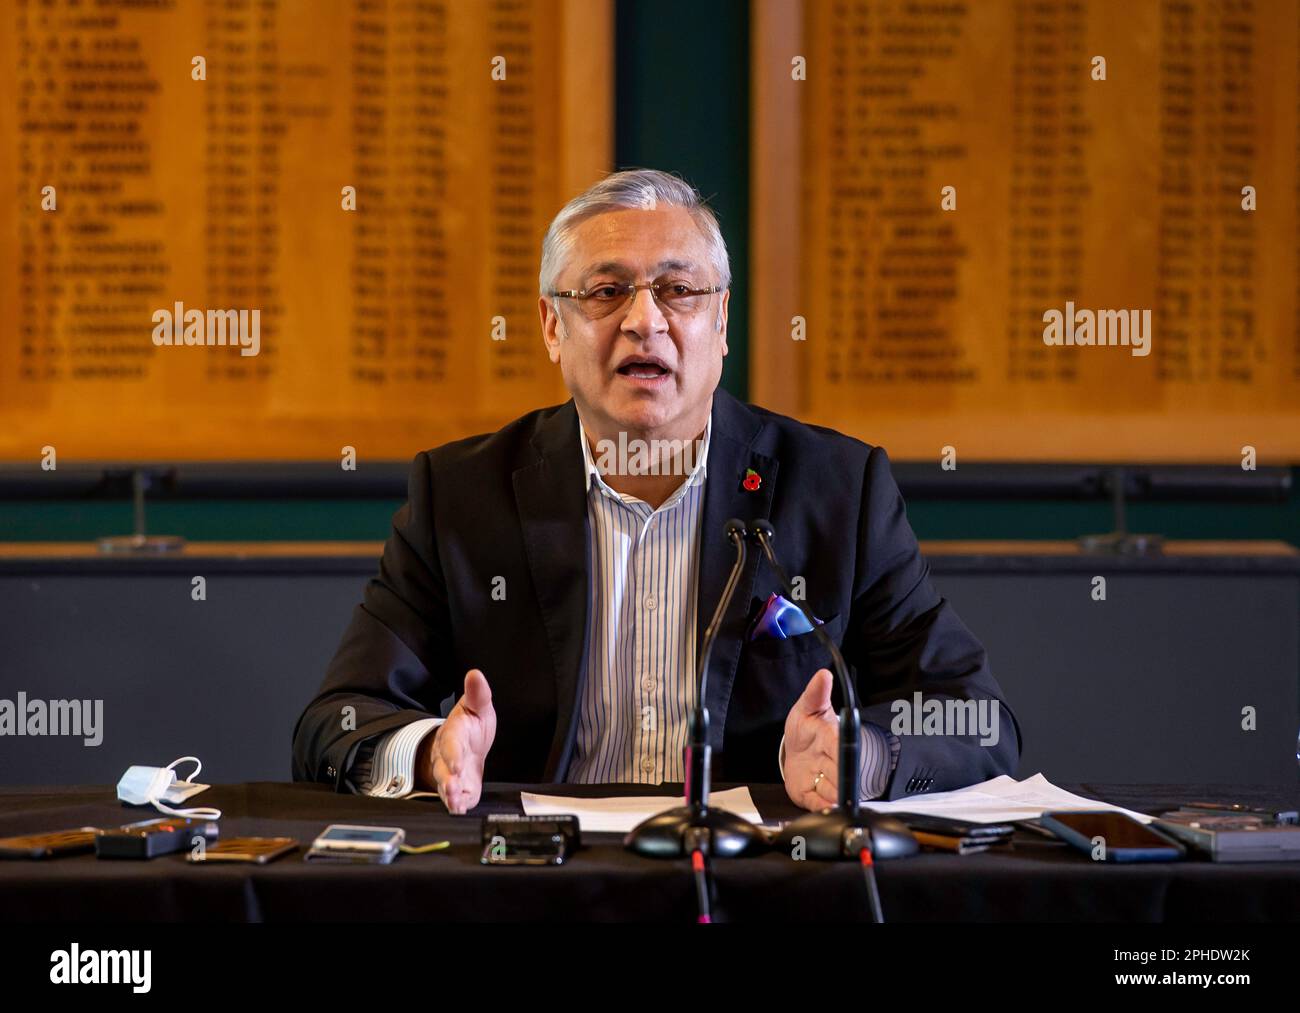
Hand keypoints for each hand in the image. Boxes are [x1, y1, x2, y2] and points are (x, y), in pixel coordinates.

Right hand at [415, 668, 496, 813]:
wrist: (465, 746)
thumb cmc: (470, 726)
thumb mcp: (477, 707)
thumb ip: (478, 694)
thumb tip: (475, 674)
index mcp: (454, 734)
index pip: (451, 743)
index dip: (452, 753)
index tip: (457, 762)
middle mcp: (449, 756)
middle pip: (444, 769)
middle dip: (447, 779)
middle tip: (452, 788)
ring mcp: (453, 775)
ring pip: (446, 786)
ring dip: (450, 795)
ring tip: (456, 804)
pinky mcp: (461, 789)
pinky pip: (457, 799)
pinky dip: (459, 805)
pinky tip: (462, 810)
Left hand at [782, 668, 840, 811]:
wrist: (796, 749)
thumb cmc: (806, 727)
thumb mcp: (806, 706)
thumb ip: (815, 692)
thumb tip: (823, 674)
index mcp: (835, 738)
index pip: (843, 749)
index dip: (841, 755)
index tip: (838, 759)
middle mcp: (836, 762)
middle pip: (842, 778)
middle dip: (832, 778)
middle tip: (821, 771)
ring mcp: (828, 781)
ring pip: (833, 795)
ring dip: (823, 793)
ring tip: (815, 778)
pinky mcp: (816, 796)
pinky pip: (818, 806)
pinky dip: (814, 803)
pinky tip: (811, 792)